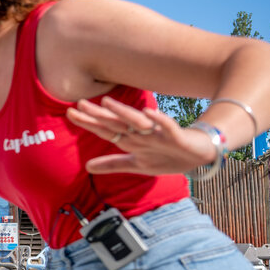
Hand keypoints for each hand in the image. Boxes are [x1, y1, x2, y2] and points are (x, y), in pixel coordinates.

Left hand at [66, 96, 218, 175]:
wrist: (199, 155)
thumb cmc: (167, 156)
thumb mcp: (136, 164)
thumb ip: (112, 164)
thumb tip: (86, 167)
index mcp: (131, 140)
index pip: (106, 130)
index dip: (89, 123)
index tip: (70, 113)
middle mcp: (141, 133)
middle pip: (116, 123)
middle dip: (98, 115)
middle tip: (78, 103)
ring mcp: (158, 133)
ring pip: (137, 121)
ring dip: (122, 112)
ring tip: (106, 102)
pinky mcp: (176, 136)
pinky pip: (167, 126)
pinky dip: (158, 120)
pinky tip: (148, 112)